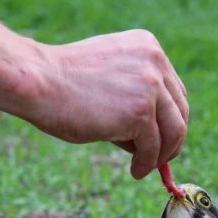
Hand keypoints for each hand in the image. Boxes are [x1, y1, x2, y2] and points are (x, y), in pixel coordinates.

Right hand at [27, 30, 188, 178]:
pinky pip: (153, 147)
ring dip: (162, 155)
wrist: (37, 82)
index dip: (171, 118)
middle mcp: (155, 62)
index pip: (174, 90)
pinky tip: (135, 170)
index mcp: (148, 47)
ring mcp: (150, 86)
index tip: (163, 138)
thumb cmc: (62, 83)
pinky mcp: (141, 112)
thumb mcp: (109, 78)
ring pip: (174, 131)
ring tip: (146, 168)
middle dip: (172, 140)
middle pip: (180, 111)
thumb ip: (134, 94)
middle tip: (159, 159)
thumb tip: (155, 136)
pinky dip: (146, 164)